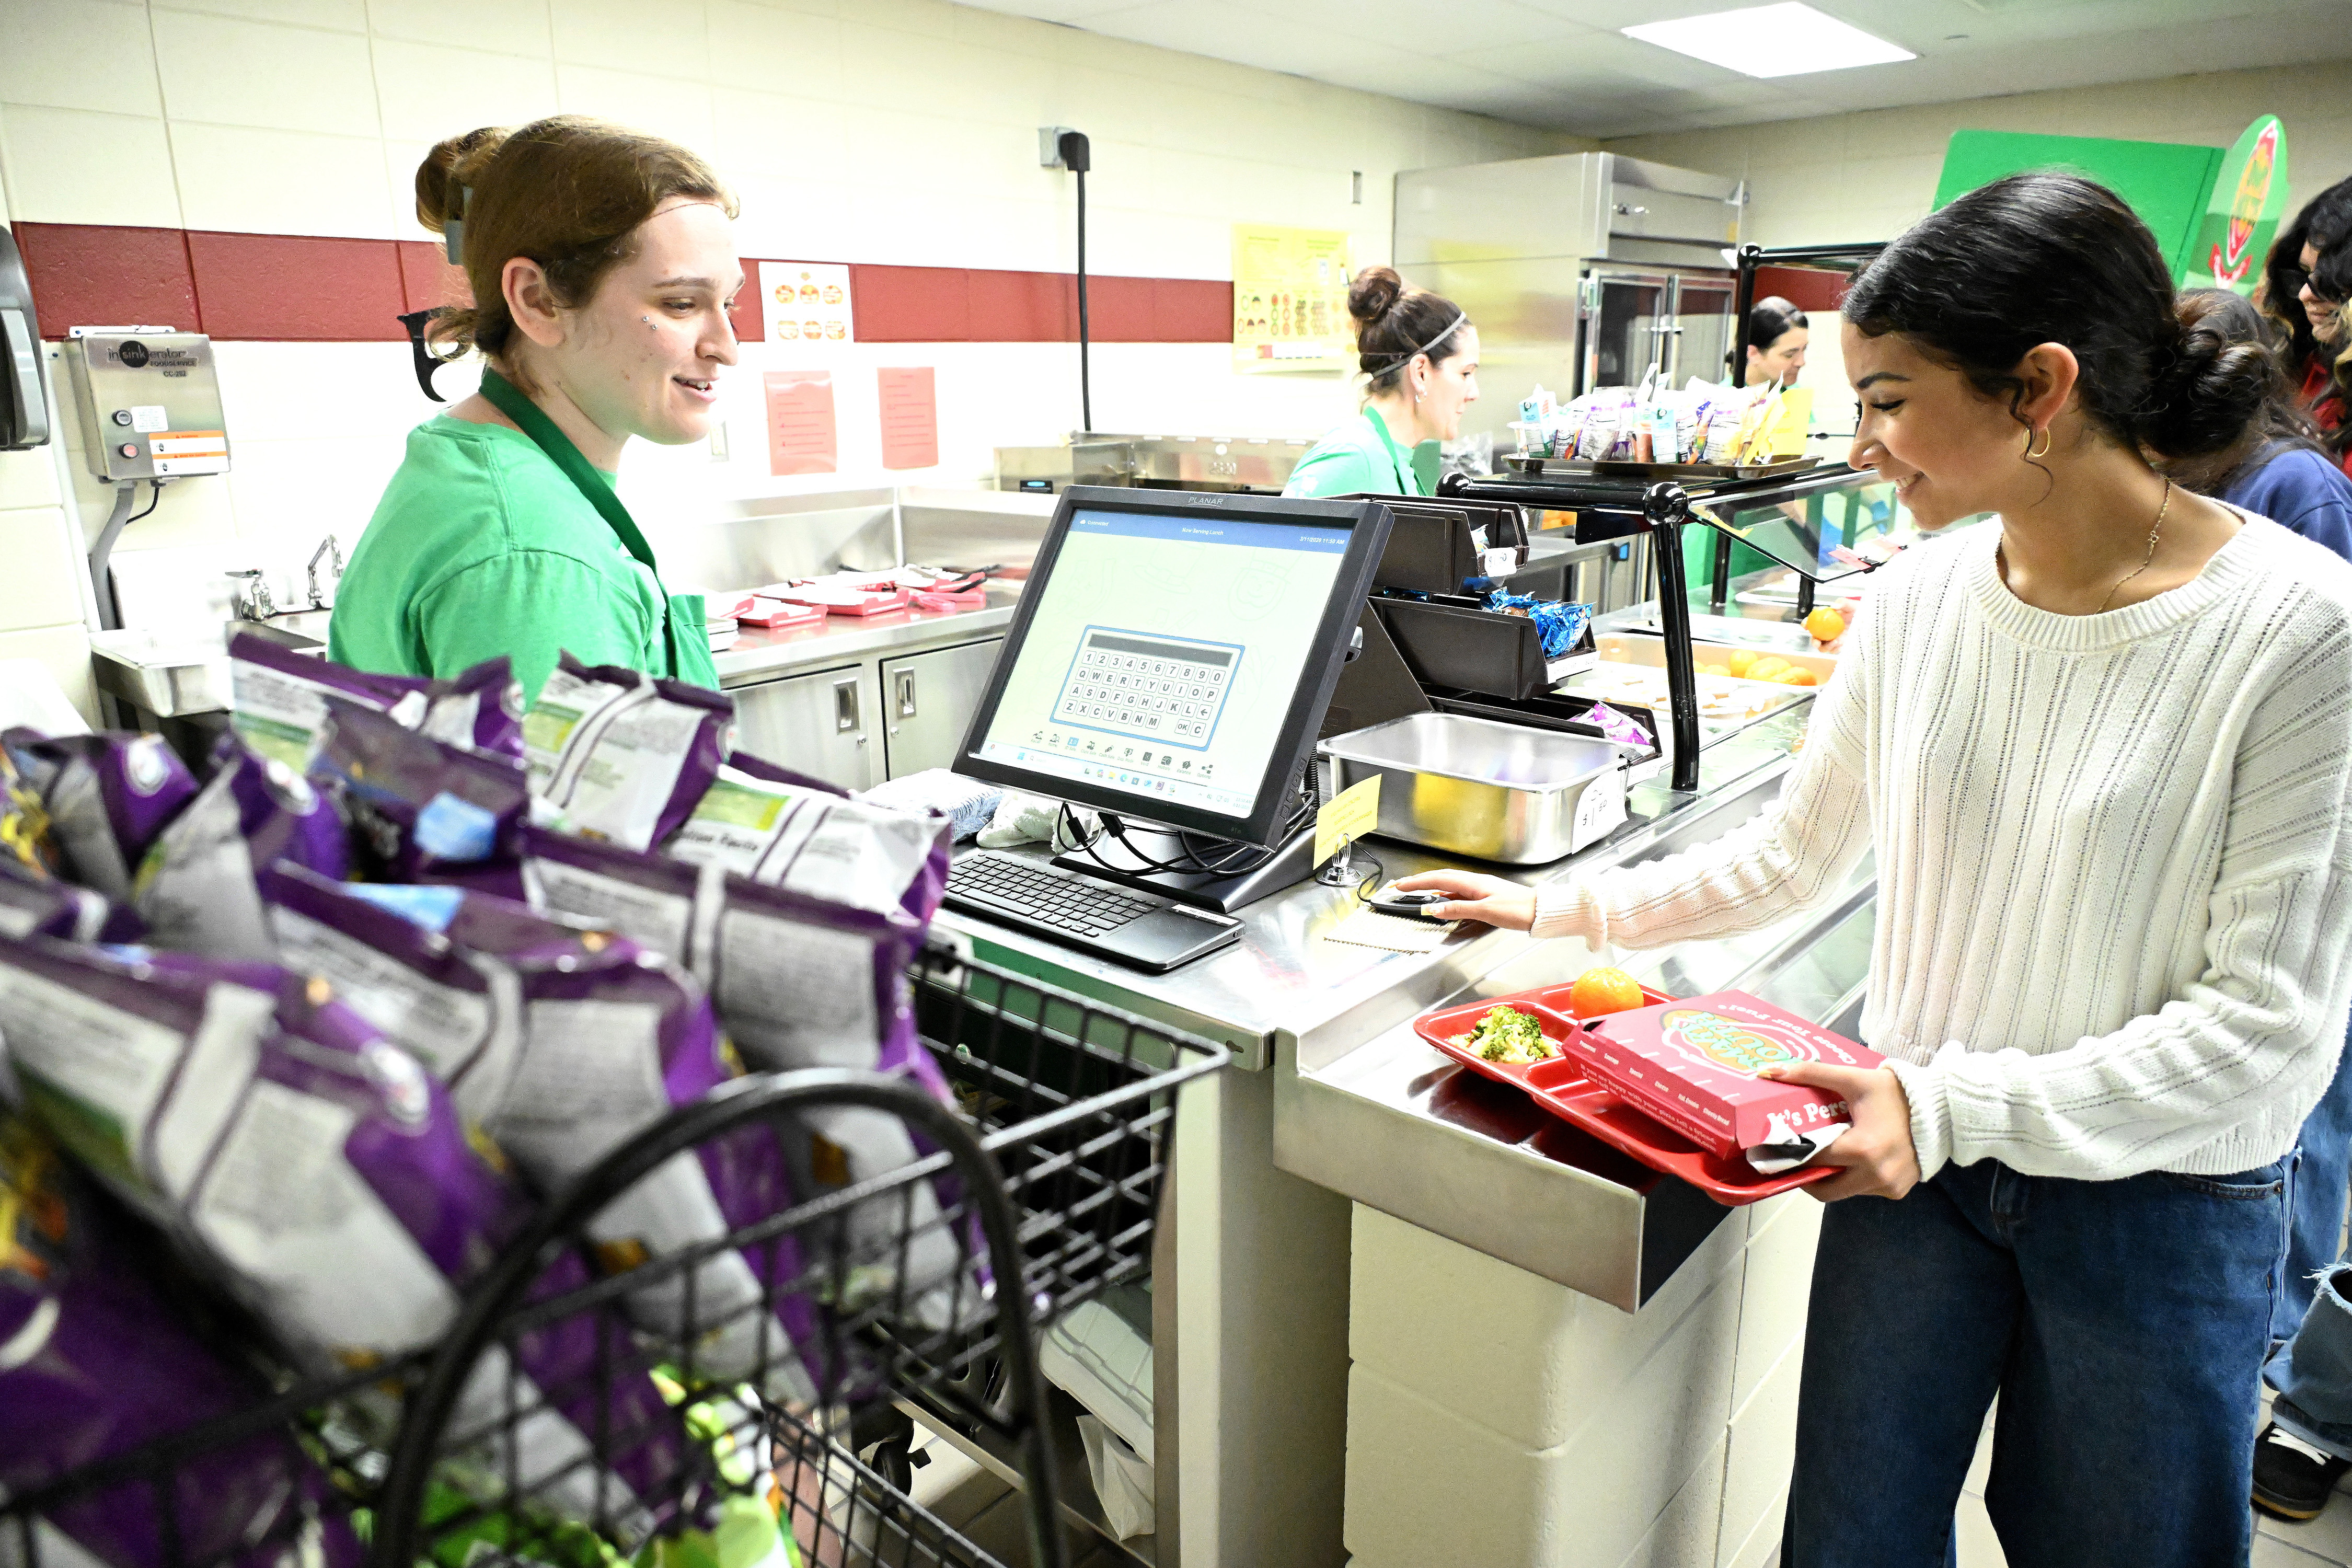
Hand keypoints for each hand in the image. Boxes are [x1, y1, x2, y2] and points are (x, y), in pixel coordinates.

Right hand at [1390, 870, 1534, 930]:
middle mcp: (1476, 882)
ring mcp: (1480, 888)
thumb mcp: (1485, 911)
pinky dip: (1445, 895)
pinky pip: (1459, 892)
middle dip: (1420, 881)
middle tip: (1402, 886)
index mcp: (1473, 882)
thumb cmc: (1518, 909)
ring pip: (1450, 884)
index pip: (1438, 879)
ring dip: (1431, 886)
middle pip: (1441, 878)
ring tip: (1416, 892)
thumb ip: (1458, 909)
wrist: (1540, 911)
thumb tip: (1434, 909)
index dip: (1417, 882)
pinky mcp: (1485, 896)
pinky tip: (1443, 902)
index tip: (1400, 885)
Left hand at [1757, 1061, 1919, 1201]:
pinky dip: (1851, 1178)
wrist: (1940, 1108)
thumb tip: (1770, 1072)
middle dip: (1806, 1175)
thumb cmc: (1895, 1093)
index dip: (1789, 1155)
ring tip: (1821, 1154)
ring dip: (1829, 1177)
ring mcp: (1888, 1186)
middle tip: (1793, 1158)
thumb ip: (1811, 1074)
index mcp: (1863, 1149)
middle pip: (1823, 1188)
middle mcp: (1876, 1174)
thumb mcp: (1853, 1079)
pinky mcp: (1897, 1191)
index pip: (1812, 1159)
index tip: (1772, 1150)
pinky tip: (1849, 1158)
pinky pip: (1862, 1190)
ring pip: (1843, 1192)